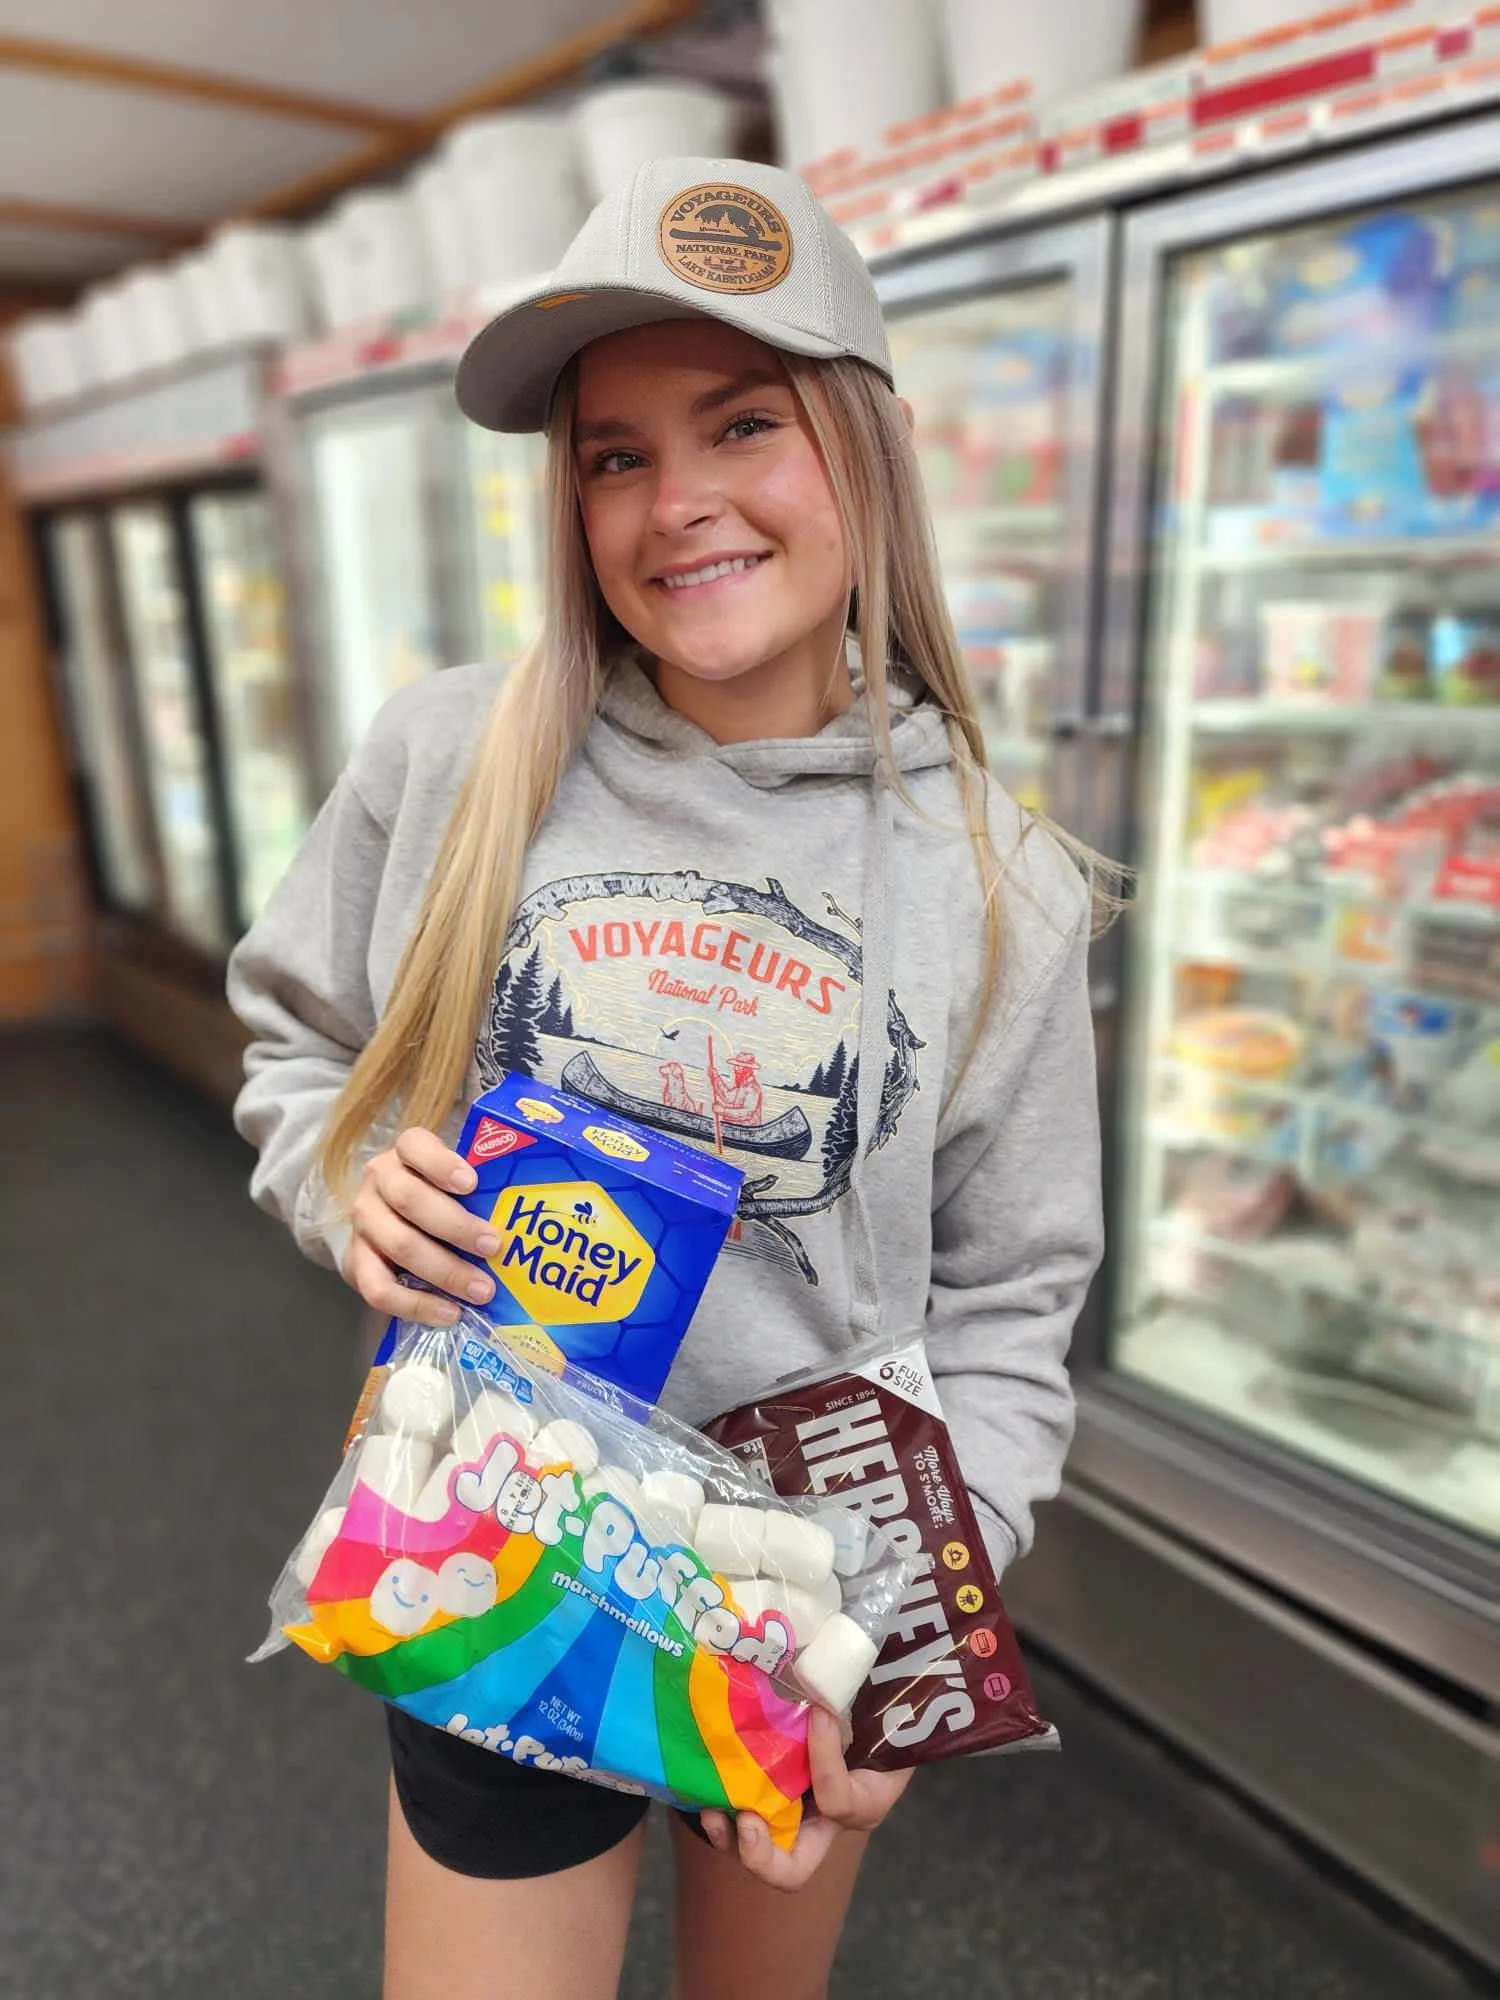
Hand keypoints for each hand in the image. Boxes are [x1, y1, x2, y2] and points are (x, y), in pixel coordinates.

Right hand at [344, 1127, 497, 1326]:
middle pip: (410, 1199)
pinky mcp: (355, 1263)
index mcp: (406, 1153)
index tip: (472, 1183)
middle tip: (493, 1246)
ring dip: (445, 1271)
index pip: (415, 1145)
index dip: (441, 1163)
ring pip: (399, 1245)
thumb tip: (530, 1217)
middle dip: (456, 1226)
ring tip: (482, 1290)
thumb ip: (483, 1190)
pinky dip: (416, 1305)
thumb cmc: (440, 1198)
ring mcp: (364, 1223)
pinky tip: (449, 1313)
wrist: (390, 1223)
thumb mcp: (455, 1183)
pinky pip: (379, 1289)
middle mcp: (379, 1182)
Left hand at [698, 1707, 913, 1890]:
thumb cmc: (881, 1714)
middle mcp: (823, 1824)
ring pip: (754, 1853)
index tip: (820, 1713)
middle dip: (762, 1855)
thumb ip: (858, 1706)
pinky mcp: (765, 1801)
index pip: (839, 1800)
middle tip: (747, 1820)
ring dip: (728, 1837)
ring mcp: (790, 1817)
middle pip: (790, 1870)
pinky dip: (719, 1810)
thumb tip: (823, 1691)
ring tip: (710, 1809)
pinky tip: (702, 1785)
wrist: (873, 1717)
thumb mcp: (882, 1716)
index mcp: (862, 1804)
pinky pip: (738, 1821)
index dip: (826, 1761)